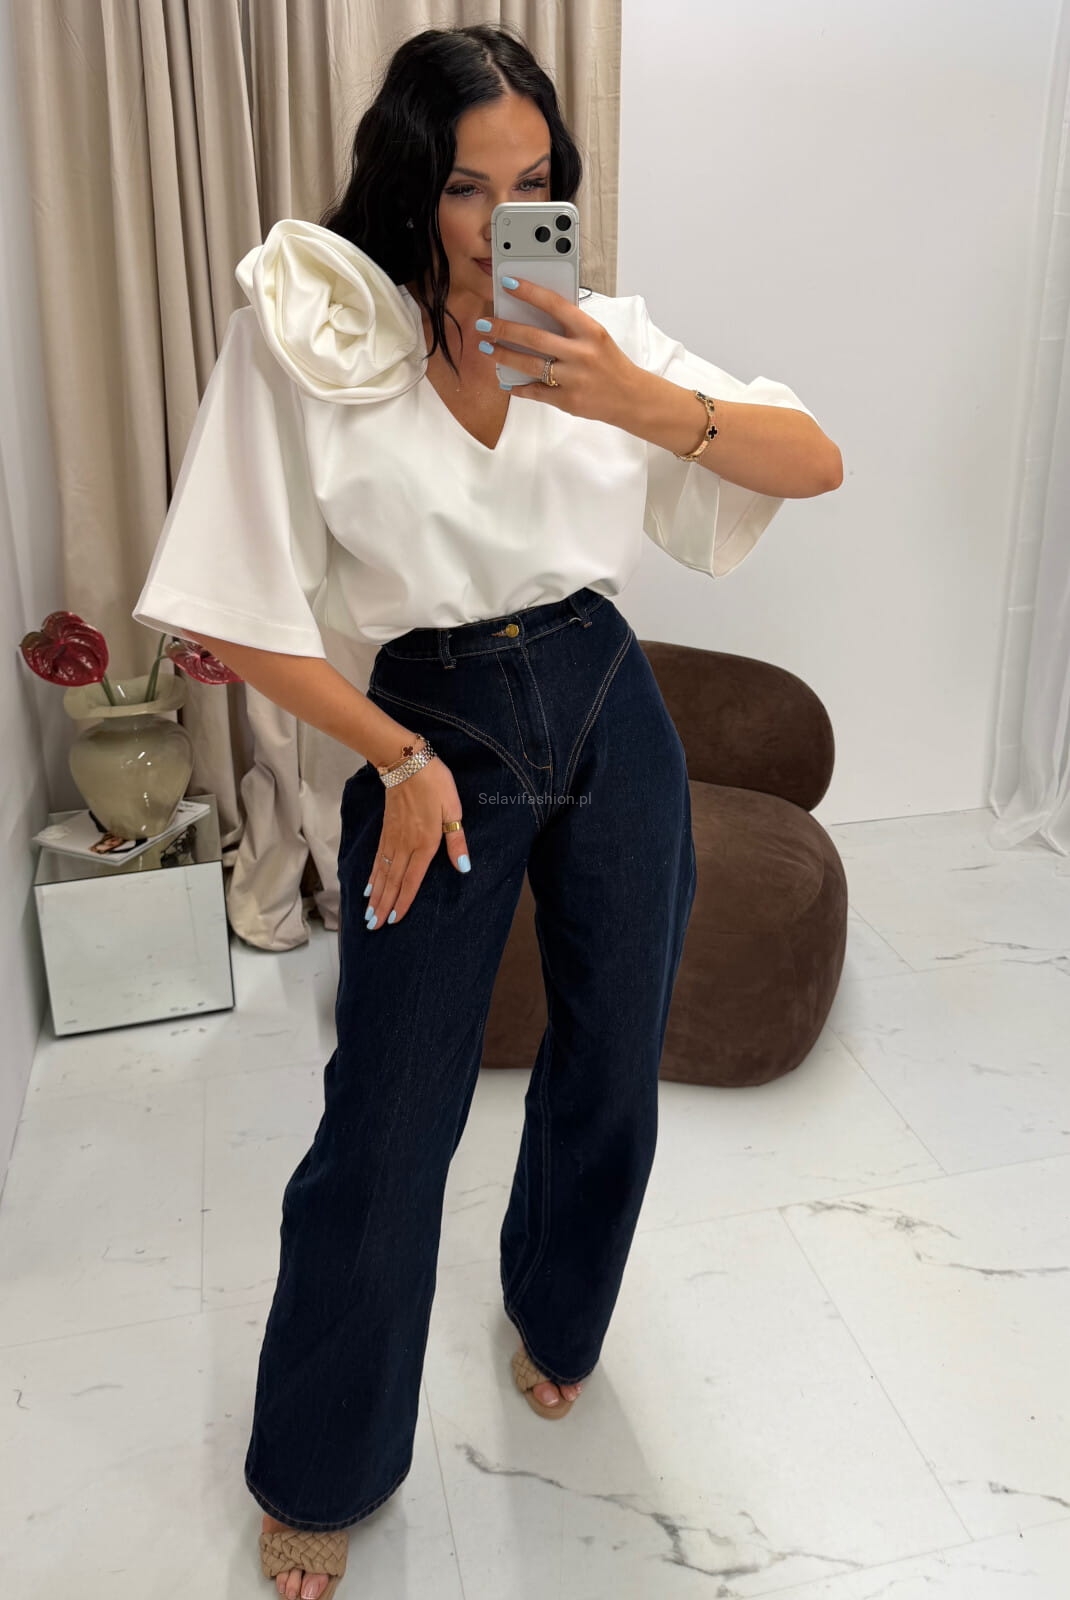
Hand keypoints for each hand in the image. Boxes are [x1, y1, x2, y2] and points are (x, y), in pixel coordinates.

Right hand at [364, 754, 469, 929]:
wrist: (406, 761)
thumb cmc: (435, 784)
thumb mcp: (453, 809)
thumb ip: (457, 840)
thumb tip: (464, 868)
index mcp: (424, 843)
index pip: (412, 880)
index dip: (403, 901)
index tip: (393, 920)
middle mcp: (405, 845)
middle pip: (393, 881)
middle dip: (383, 905)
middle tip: (373, 926)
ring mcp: (392, 838)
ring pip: (382, 872)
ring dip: (375, 895)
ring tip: (368, 913)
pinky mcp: (386, 830)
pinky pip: (378, 858)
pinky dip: (372, 874)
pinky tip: (368, 886)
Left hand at [477, 278, 638, 425]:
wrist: (631, 397)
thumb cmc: (610, 363)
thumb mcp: (597, 337)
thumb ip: (571, 327)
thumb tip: (535, 316)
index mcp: (590, 330)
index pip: (554, 304)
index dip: (528, 292)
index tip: (507, 283)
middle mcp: (581, 353)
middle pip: (534, 338)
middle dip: (503, 329)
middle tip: (484, 324)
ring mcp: (573, 378)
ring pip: (529, 365)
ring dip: (503, 356)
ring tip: (487, 348)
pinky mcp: (567, 400)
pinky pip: (535, 391)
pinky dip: (518, 387)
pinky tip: (507, 381)